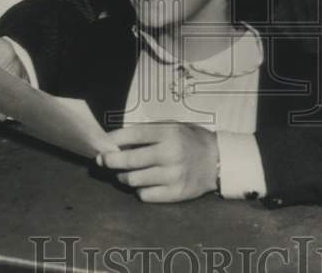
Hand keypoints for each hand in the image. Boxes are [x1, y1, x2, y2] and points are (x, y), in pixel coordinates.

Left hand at [97, 123, 218, 202]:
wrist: (218, 161)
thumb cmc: (191, 140)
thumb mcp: (174, 127)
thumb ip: (149, 132)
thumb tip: (118, 141)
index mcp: (169, 133)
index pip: (132, 135)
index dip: (113, 139)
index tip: (103, 143)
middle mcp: (170, 154)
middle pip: (129, 161)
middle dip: (110, 161)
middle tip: (102, 161)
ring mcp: (173, 176)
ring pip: (133, 180)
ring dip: (123, 177)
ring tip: (123, 174)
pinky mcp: (175, 193)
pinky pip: (145, 195)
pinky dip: (139, 189)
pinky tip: (143, 183)